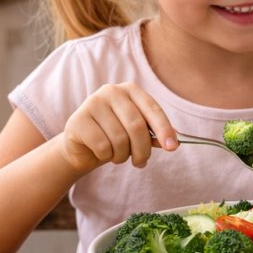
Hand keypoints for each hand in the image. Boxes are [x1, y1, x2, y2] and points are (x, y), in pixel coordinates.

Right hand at [57, 82, 178, 172]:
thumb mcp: (136, 134)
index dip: (164, 129)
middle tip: (141, 163)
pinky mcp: (78, 120)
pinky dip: (106, 156)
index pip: (153, 109)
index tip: (173, 148)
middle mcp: (111, 91)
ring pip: (119, 139)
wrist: (82, 147)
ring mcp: (92, 103)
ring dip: (122, 156)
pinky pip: (102, 146)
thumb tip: (175, 140)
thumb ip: (154, 134)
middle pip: (137, 126)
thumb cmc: (114, 137)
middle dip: (143, 150)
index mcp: (130, 90)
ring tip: (118, 156)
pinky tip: (102, 153)